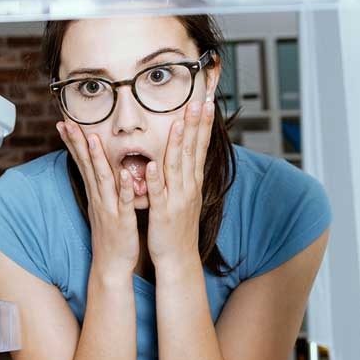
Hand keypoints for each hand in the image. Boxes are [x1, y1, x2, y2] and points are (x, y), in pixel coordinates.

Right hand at [57, 119, 138, 279]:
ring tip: (93, 139)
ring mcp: (108, 208)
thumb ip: (102, 187)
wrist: (112, 265)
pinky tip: (126, 175)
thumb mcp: (103, 206)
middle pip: (86, 165)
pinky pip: (123, 202)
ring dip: (97, 159)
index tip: (64, 122)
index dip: (72, 142)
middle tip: (67, 123)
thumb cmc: (112, 234)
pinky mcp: (122, 221)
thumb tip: (98, 170)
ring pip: (102, 180)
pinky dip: (125, 188)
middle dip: (77, 143)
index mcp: (95, 192)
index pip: (81, 162)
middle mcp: (98, 197)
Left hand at [145, 98, 213, 266]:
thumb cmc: (177, 227)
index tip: (206, 102)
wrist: (177, 258)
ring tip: (178, 121)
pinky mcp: (162, 213)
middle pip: (192, 150)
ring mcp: (176, 199)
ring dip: (177, 143)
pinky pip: (158, 194)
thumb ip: (184, 175)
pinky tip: (152, 165)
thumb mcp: (184, 196)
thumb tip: (186, 155)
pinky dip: (156, 179)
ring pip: (177, 167)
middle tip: (198, 101)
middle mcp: (188, 187)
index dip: (203, 124)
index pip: (199, 147)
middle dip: (195, 125)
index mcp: (192, 182)